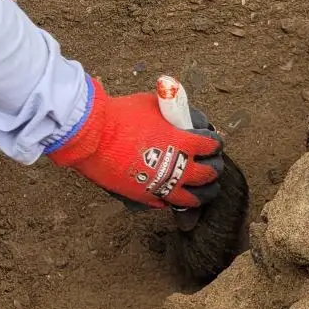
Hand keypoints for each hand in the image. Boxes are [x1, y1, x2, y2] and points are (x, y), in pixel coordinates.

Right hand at [47, 78, 224, 208]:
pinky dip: (175, 199)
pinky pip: (169, 204)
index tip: (214, 142)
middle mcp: (179, 167)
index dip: (216, 143)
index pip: (213, 145)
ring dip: (204, 191)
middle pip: (210, 173)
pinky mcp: (146, 197)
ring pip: (195, 197)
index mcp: (184, 141)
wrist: (93, 136)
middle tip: (213, 164)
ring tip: (204, 188)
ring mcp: (163, 186)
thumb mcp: (153, 104)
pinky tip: (176, 194)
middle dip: (215, 167)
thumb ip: (172, 112)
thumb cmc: (121, 116)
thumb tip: (179, 114)